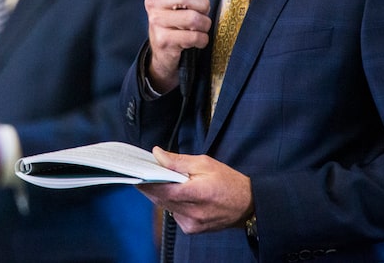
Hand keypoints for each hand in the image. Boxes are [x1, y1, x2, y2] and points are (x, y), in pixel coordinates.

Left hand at [138, 147, 252, 233]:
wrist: (247, 205)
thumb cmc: (228, 181)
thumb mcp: (205, 163)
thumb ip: (179, 161)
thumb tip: (157, 154)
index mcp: (198, 193)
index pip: (164, 190)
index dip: (147, 183)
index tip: (136, 173)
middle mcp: (193, 213)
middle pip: (161, 199)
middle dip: (149, 186)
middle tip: (141, 173)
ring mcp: (192, 224)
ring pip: (165, 207)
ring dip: (159, 194)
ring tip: (157, 180)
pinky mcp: (191, 229)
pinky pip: (173, 214)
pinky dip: (170, 203)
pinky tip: (176, 194)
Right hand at [144, 0, 211, 92]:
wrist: (164, 50)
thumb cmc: (177, 19)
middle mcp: (153, 2)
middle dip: (204, 5)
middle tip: (204, 11)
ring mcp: (156, 21)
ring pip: (193, 18)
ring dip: (204, 24)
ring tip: (200, 27)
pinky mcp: (162, 40)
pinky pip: (193, 36)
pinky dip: (202, 39)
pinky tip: (197, 40)